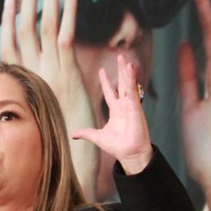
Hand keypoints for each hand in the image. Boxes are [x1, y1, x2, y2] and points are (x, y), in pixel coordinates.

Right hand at [0, 0, 99, 196]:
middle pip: (27, 21)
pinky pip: (67, 33)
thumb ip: (33, 99)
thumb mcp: (40, 114)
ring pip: (45, 21)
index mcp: (24, 76)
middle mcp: (33, 68)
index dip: (10, 17)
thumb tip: (29, 96)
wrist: (67, 156)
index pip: (11, 41)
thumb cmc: (54, 138)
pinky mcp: (68, 69)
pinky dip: (71, 11)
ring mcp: (49, 66)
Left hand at [73, 54, 152, 173]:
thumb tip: (74, 134)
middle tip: (120, 56)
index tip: (102, 71)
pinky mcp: (136, 107)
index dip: (106, 82)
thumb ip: (87, 133)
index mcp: (116, 112)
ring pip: (128, 84)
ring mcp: (131, 106)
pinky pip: (133, 91)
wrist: (129, 155)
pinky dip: (132, 79)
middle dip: (120, 71)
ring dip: (127, 71)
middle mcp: (124, 106)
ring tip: (125, 59)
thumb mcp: (98, 137)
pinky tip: (131, 69)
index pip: (110, 92)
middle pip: (122, 84)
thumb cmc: (118, 147)